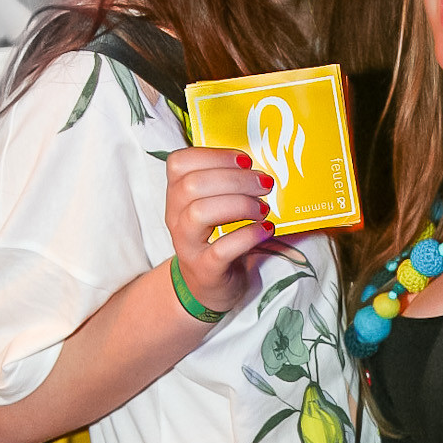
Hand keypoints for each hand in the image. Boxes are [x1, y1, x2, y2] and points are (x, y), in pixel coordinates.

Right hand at [165, 147, 273, 314]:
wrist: (208, 286)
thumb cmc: (218, 238)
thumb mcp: (217, 207)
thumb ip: (230, 184)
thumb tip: (264, 162)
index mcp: (177, 195)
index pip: (179, 162)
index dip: (214, 155)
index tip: (246, 160)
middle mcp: (175, 217)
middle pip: (192, 185)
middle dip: (235, 179)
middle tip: (265, 184)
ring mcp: (187, 245)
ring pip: (199, 213)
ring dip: (239, 205)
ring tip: (264, 209)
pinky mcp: (205, 269)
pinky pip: (222, 249)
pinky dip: (248, 235)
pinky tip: (267, 229)